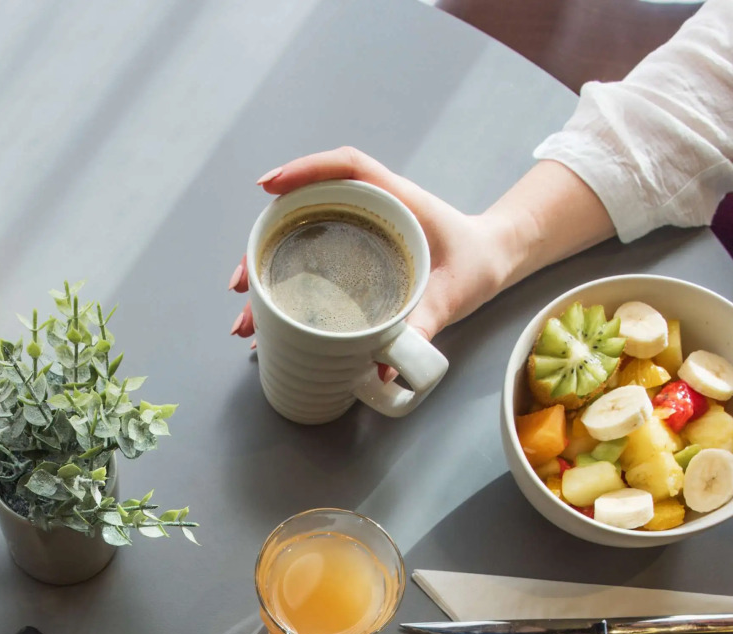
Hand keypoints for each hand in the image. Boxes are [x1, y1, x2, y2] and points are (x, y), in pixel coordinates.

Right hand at [228, 149, 613, 364]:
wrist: (491, 261)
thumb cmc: (475, 263)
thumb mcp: (454, 295)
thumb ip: (423, 326)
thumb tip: (381, 367)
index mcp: (395, 199)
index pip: (346, 167)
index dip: (304, 170)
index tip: (268, 187)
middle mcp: (367, 208)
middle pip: (303, 208)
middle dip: (263, 241)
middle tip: (241, 281)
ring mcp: (355, 230)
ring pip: (298, 239)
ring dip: (265, 271)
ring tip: (245, 313)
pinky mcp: (352, 254)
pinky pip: (310, 259)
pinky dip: (284, 285)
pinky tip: (268, 319)